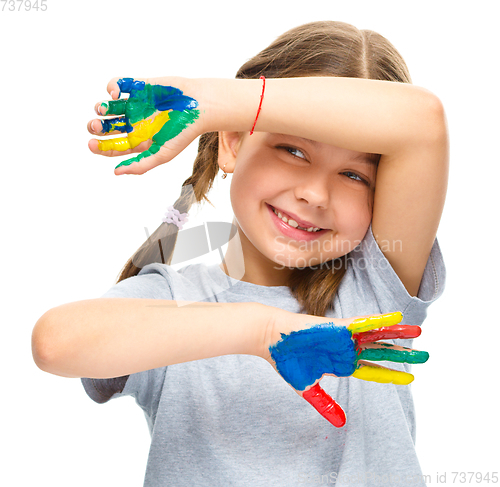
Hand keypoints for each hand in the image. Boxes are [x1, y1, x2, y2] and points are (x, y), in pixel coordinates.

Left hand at [88, 77, 203, 174]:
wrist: (198, 105)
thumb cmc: (184, 132)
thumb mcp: (163, 154)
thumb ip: (140, 165)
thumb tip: (116, 172)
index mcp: (140, 141)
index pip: (114, 147)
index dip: (101, 147)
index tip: (92, 144)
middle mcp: (135, 124)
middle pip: (108, 128)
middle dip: (97, 128)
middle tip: (95, 127)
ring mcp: (136, 105)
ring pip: (109, 108)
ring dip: (101, 109)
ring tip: (102, 110)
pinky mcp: (139, 87)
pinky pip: (118, 85)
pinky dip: (111, 87)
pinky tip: (114, 94)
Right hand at [266, 311, 427, 426]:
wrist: (271, 338)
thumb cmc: (286, 360)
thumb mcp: (307, 388)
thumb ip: (325, 404)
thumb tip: (341, 423)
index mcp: (341, 364)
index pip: (372, 370)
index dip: (391, 374)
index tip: (410, 378)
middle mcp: (346, 349)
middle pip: (380, 352)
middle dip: (403, 354)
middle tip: (425, 356)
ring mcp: (344, 337)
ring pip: (376, 336)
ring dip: (397, 335)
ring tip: (418, 334)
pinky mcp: (338, 326)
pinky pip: (363, 323)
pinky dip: (379, 321)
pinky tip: (396, 318)